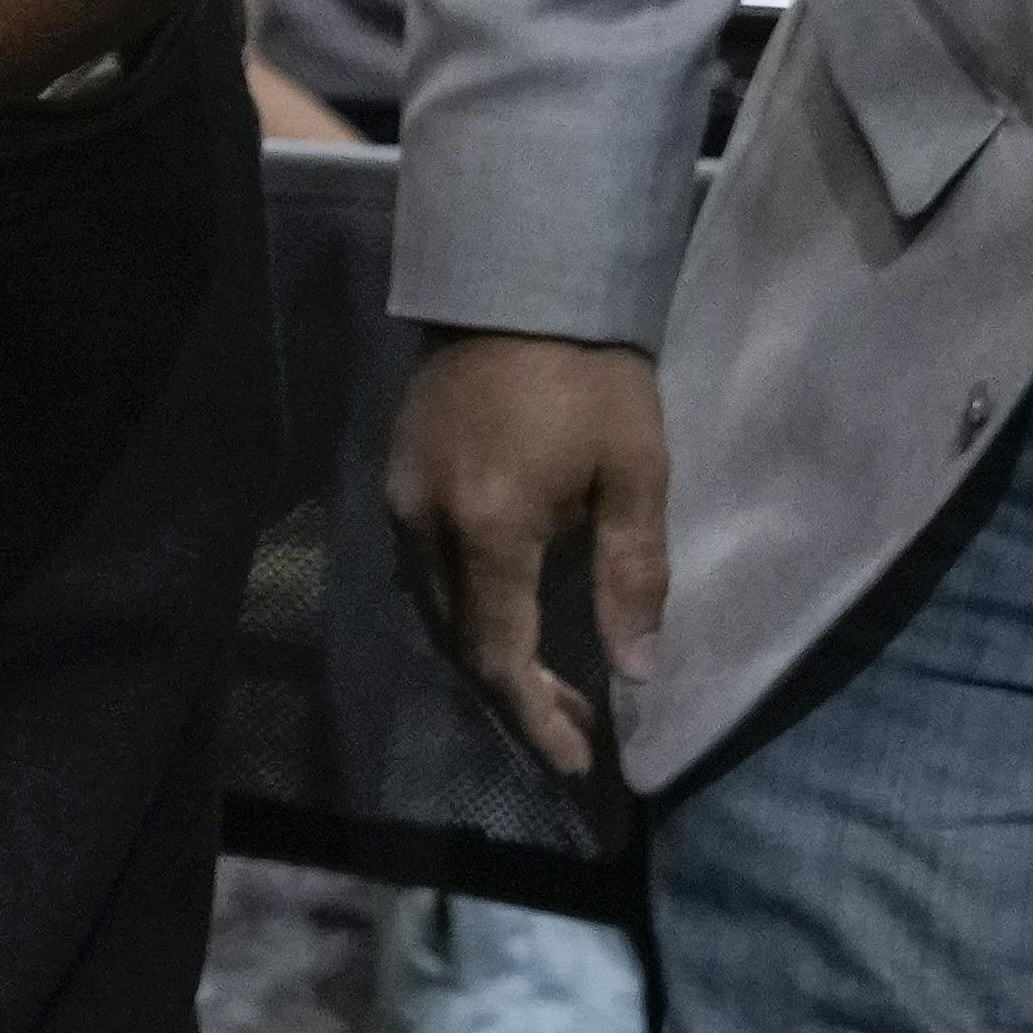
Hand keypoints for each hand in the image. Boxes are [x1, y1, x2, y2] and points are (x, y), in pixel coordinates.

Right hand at [389, 332, 668, 784]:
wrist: (520, 273)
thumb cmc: (590, 370)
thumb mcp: (634, 471)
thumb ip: (632, 576)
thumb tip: (637, 671)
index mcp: (489, 527)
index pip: (499, 657)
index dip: (535, 719)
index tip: (578, 759)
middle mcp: (427, 523)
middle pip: (458, 642)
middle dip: (515, 694)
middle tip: (574, 725)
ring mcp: (401, 496)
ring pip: (433, 606)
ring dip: (486, 650)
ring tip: (545, 680)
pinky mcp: (396, 471)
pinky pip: (422, 564)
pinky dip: (463, 604)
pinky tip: (504, 607)